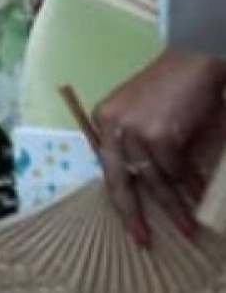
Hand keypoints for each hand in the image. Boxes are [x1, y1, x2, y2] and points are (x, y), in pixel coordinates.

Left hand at [93, 48, 225, 245]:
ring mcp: (134, 130)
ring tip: (187, 227)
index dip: (121, 199)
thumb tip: (144, 185)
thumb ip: (136, 144)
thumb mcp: (142, 115)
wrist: (195, 60)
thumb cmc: (174, 89)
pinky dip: (189, 186)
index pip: (107, 168)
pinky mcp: (160, 135)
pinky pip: (175, 171)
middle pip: (120, 180)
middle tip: (143, 240)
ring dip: (174, 205)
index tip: (131, 225)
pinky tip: (199, 196)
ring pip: (155, 180)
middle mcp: (112, 125)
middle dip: (133, 214)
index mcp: (103, 120)